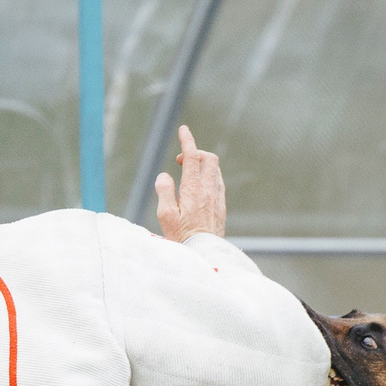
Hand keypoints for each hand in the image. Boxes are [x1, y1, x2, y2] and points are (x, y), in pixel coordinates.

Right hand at [153, 125, 226, 242]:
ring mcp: (218, 198)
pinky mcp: (221, 208)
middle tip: (180, 160)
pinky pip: (218, 183)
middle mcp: (209, 190)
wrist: (204, 256)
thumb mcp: (165, 215)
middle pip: (209, 159)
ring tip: (189, 173)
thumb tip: (164, 175)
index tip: (183, 129)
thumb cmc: (181, 238)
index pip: (192, 157)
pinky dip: (209, 177)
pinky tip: (200, 187)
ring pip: (215, 170)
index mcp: (193, 189)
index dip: (187, 140)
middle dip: (196, 152)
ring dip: (203, 165)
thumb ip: (164, 191)